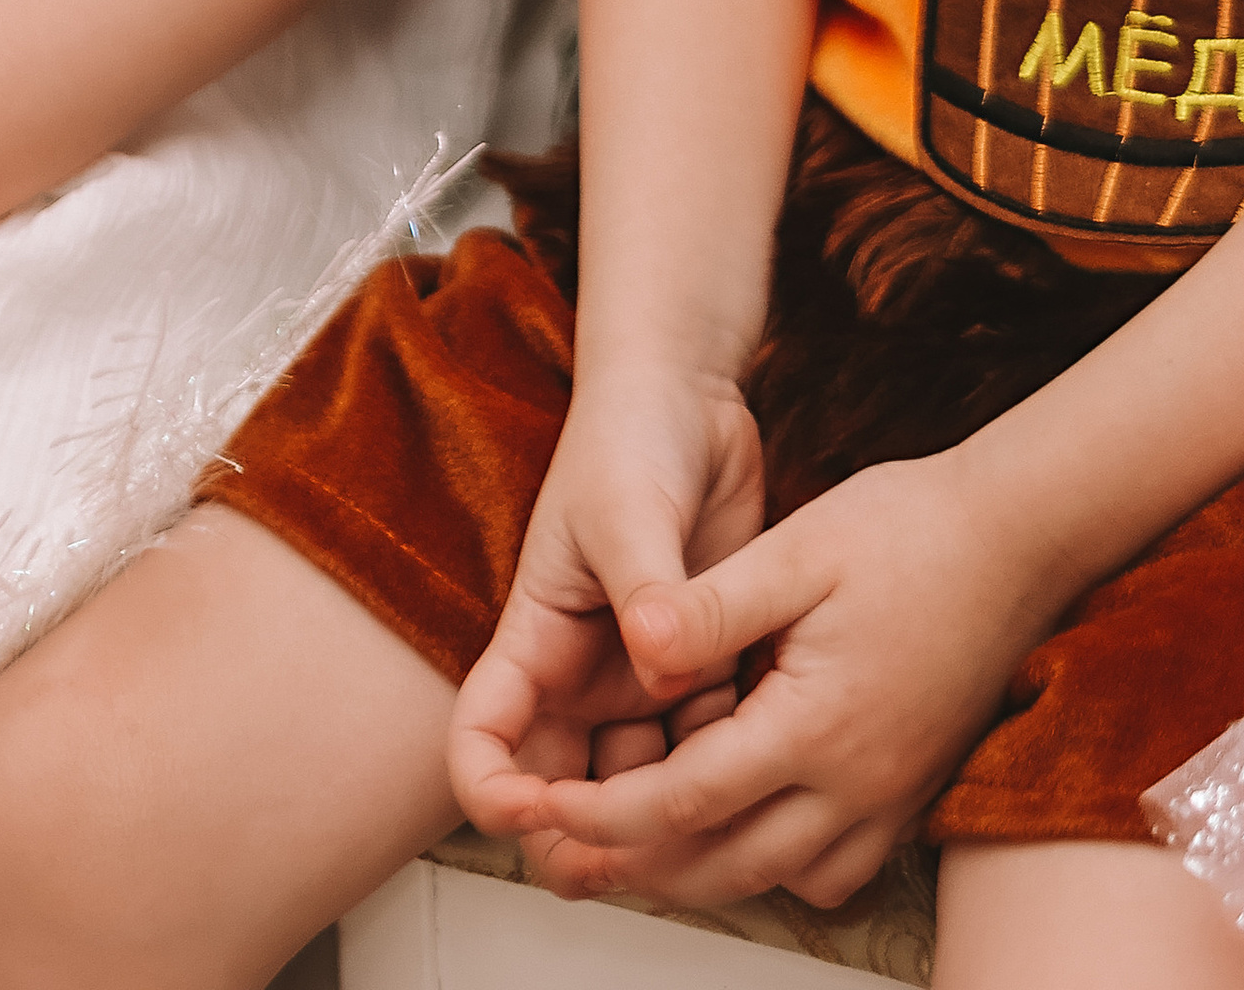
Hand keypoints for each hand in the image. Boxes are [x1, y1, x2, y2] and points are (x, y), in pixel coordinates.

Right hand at [449, 364, 769, 872]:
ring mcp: (639, 672)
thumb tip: (660, 665)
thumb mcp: (625, 506)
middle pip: (561, 788)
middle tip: (639, 853)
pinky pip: (706, 738)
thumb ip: (645, 590)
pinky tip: (761, 747)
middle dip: (586, 836)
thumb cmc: (632, 435)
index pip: (481, 741)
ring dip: (666, 804)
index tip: (530, 811)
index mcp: (535, 639)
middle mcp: (580, 671)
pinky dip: (724, 757)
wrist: (692, 391)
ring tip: (711, 806)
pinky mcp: (700, 661)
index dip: (491, 792)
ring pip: (639, 778)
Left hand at [475, 445, 1069, 913]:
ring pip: (773, 879)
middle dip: (634, 865)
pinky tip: (743, 821)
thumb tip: (635, 644)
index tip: (547, 807)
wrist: (1020, 534)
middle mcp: (854, 785)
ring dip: (699, 872)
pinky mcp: (911, 794)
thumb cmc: (913, 528)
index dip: (603, 814)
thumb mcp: (797, 548)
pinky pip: (830, 869)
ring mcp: (889, 799)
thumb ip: (710, 608)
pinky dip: (772, 864)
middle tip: (568, 847)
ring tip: (637, 840)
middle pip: (720, 866)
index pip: (683, 802)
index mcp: (814, 726)